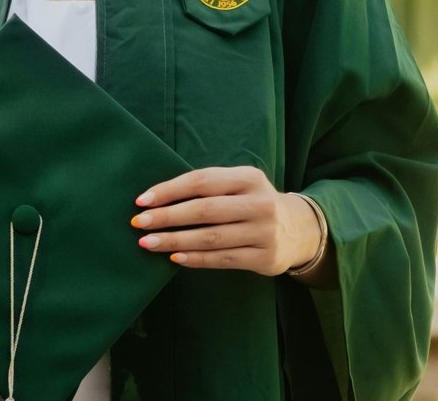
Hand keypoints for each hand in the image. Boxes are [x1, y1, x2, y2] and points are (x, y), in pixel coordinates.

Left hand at [129, 166, 323, 275]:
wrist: (297, 230)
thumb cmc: (252, 203)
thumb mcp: (238, 186)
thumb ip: (207, 189)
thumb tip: (157, 199)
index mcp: (249, 178)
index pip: (202, 181)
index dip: (169, 190)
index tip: (141, 201)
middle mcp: (259, 203)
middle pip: (204, 210)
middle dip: (167, 217)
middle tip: (139, 224)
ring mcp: (264, 232)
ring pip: (211, 237)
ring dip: (175, 241)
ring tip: (148, 243)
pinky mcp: (265, 257)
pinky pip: (222, 259)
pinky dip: (196, 259)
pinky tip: (175, 258)